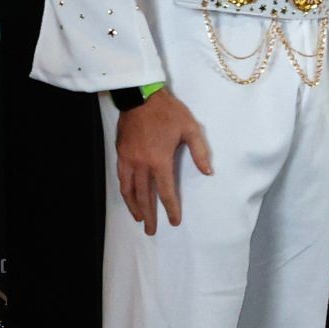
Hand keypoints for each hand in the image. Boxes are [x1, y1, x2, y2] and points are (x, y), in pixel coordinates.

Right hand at [114, 90, 213, 234]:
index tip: (174, 221)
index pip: (166, 191)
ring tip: (139, 219)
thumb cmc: (169, 112)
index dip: (171, 208)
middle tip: (152, 231)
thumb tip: (208, 172)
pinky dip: (124, 191)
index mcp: (160, 160)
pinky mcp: (120, 154)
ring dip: (134, 206)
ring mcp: (128, 159)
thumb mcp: (191, 128)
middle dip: (149, 215)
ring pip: (129, 190)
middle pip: (145, 196)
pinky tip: (128, 197)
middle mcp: (141, 164)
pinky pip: (121, 178)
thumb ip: (200, 152)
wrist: (140, 96)